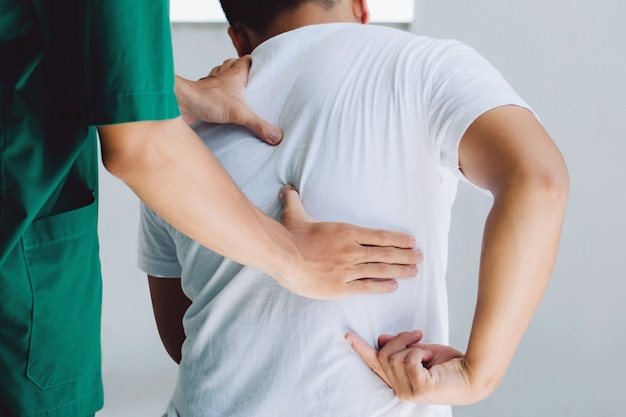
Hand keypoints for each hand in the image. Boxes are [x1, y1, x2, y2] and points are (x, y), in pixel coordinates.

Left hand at [175, 55, 282, 144]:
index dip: (255, 61)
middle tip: (253, 81)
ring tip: (239, 92)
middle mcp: (222, 77)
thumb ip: (258, 124)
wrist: (179, 102)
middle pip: (233, 65)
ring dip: (228, 81)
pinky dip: (217, 94)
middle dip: (242, 70)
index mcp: (234, 74)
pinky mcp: (201, 95)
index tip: (264, 66)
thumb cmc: (205, 99)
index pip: (246, 60)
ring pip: (220, 76)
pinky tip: (221, 104)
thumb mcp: (239, 113)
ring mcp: (210, 85)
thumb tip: (276, 136)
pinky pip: (211, 90)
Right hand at [278, 185, 420, 298]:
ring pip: (381, 270)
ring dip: (400, 270)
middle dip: (406, 255)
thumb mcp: (294, 213)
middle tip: (420, 257)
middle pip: (386, 253)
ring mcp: (348, 270)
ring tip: (414, 272)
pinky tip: (393, 286)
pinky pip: (366, 287)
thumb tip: (288, 188)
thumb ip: (295, 200)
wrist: (283, 257)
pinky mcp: (341, 287)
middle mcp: (352, 251)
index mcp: (346, 232)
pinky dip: (382, 287)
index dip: (399, 239)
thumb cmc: (290, 236)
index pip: (381, 236)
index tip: (412, 241)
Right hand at [346, 330, 489, 405]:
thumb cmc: (449, 364)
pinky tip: (430, 359)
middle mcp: (400, 390)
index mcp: (399, 381)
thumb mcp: (420, 350)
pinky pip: (410, 360)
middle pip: (383, 355)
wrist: (472, 373)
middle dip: (400, 340)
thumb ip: (400, 347)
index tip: (347, 335)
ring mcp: (409, 392)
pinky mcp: (419, 389)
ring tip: (428, 353)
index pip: (374, 364)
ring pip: (395, 357)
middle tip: (417, 335)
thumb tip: (381, 338)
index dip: (360, 349)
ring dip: (414, 347)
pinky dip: (420, 353)